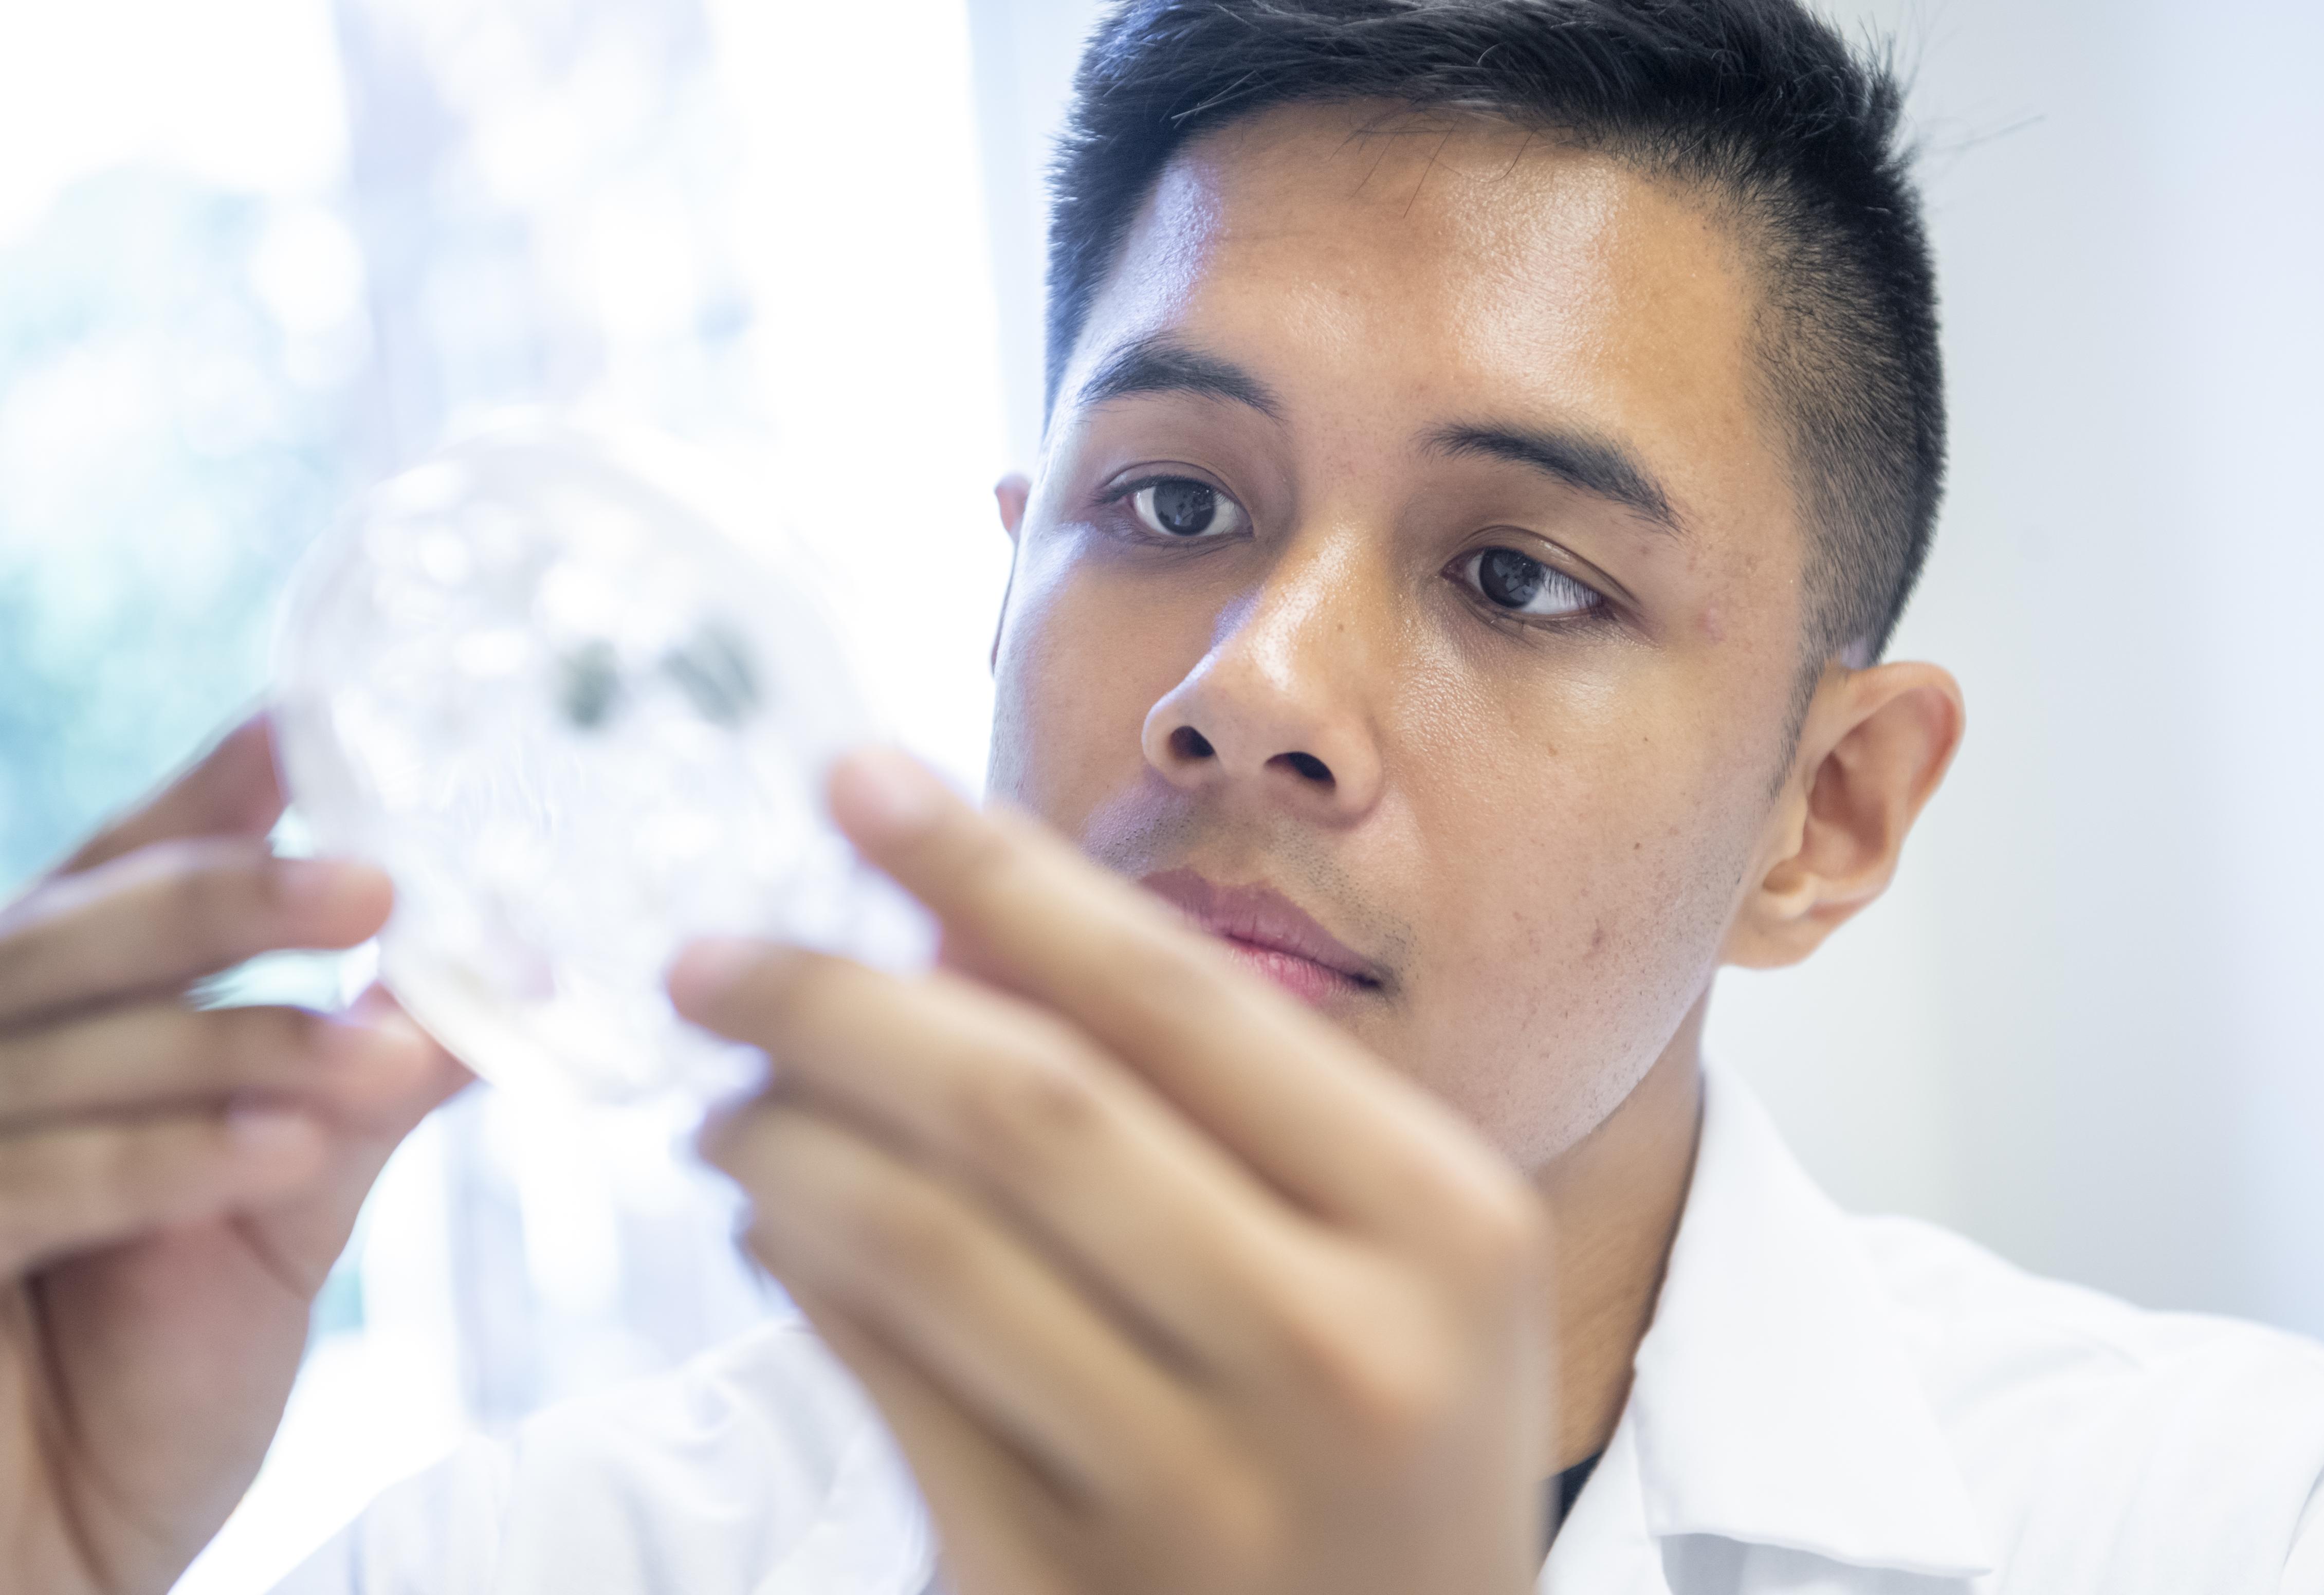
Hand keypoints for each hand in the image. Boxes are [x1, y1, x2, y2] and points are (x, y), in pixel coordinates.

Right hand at [0, 716, 466, 1594]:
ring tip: (384, 1056)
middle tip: (374, 882)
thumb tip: (509, 984)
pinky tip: (283, 1151)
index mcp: (65, 1028)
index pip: (120, 876)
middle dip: (225, 904)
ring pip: (66, 1051)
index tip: (303, 730)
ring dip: (233, 1047)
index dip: (203, 802)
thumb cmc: (149, 1375)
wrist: (56, 1560)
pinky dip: (160, 1164)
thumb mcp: (289, 1207)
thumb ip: (369, 1085)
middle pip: (80, 935)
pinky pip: (29, 1187)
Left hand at [672, 749, 1551, 1594]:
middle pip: (1026, 1108)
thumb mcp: (1389, 1245)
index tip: (853, 778)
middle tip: (712, 957)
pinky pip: (890, 1390)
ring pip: (927, 1250)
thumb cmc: (1392, 1432)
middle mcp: (1338, 1356)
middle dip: (834, 1003)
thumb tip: (955, 920)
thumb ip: (1214, 1090)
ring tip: (728, 1101)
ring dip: (785, 1147)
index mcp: (1442, 1227)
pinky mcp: (1065, 1593)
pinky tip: (772, 1224)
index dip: (993, 868)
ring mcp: (1202, 1494)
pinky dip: (803, 1279)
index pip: (1173, 997)